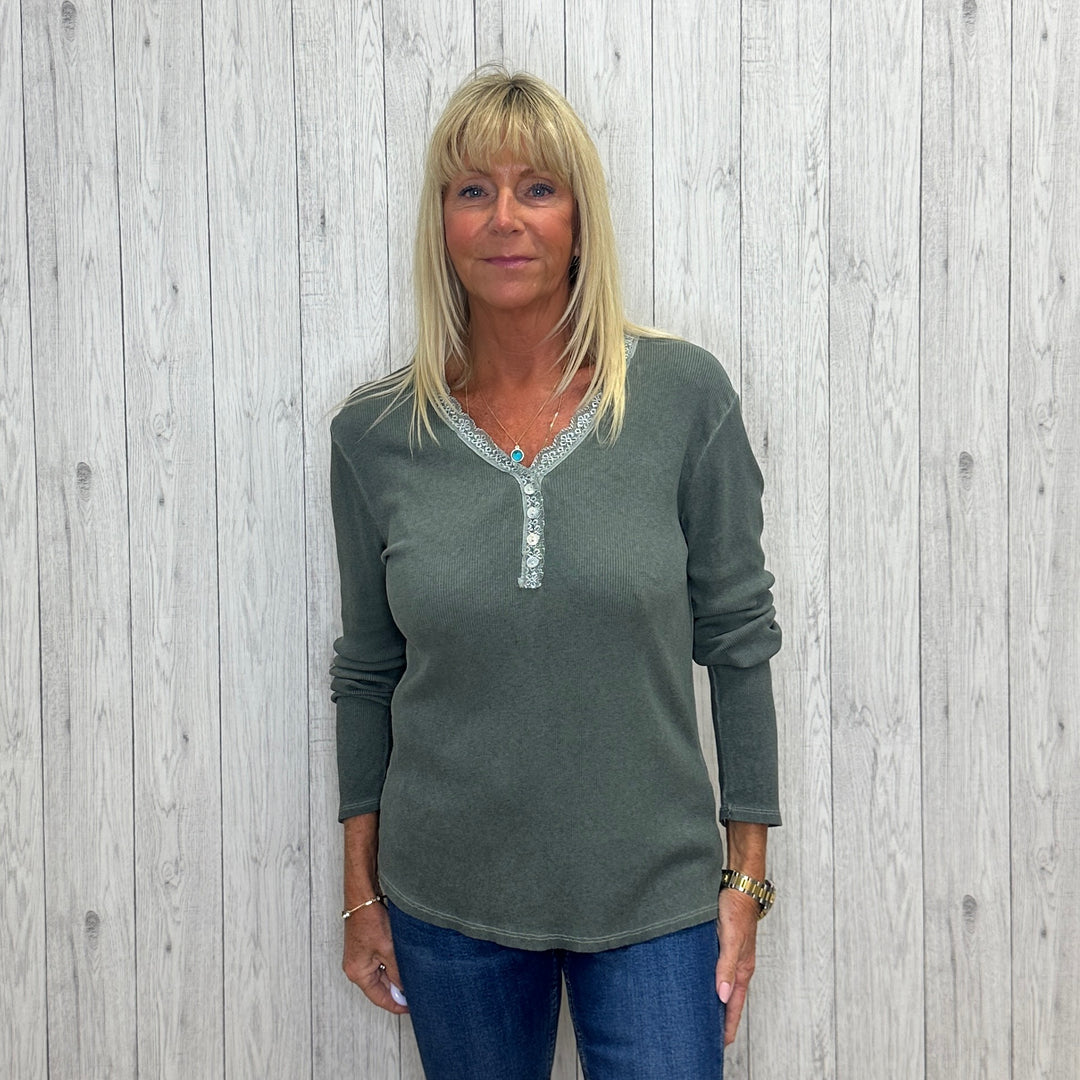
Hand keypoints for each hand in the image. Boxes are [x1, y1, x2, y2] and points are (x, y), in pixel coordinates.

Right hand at [342, 902, 408, 1013]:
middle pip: (380, 987)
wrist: (363, 897)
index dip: (396, 1004)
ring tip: (411, 974)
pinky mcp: (364, 948)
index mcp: (357, 973)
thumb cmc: (369, 920)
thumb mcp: (388, 949)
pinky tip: (403, 961)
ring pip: (381, 974)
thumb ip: (397, 971)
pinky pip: (380, 963)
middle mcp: (355, 968)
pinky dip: (391, 965)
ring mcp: (359, 958)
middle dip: (397, 989)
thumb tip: (405, 988)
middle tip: (416, 990)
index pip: (379, 998)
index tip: (410, 1007)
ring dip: (395, 975)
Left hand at [715, 886, 759, 1044]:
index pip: (734, 1005)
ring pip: (723, 984)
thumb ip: (726, 966)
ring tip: (703, 1013)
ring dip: (715, 999)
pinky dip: (711, 980)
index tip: (721, 1045)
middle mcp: (739, 964)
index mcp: (743, 968)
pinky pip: (718, 969)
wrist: (740, 883)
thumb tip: (721, 996)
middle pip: (729, 998)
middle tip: (709, 1035)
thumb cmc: (737, 908)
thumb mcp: (731, 939)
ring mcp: (732, 954)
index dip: (728, 1025)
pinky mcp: (724, 943)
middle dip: (721, 1018)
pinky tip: (700, 980)